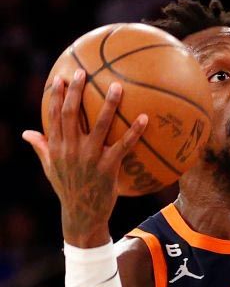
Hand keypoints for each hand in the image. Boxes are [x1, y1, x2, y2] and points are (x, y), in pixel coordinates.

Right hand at [22, 70, 147, 247]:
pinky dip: (134, 131)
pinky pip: (123, 145)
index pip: (53, 116)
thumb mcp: (51, 168)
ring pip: (99, 125)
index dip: (55, 95)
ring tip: (118, 86)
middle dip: (75, 91)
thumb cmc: (68, 188)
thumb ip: (41, 147)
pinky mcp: (108, 167)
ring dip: (109, 104)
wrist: (82, 214)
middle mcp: (70, 149)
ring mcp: (89, 158)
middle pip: (70, 114)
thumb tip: (26, 133)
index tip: (60, 77)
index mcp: (57, 147)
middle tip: (83, 72)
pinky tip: (146, 118)